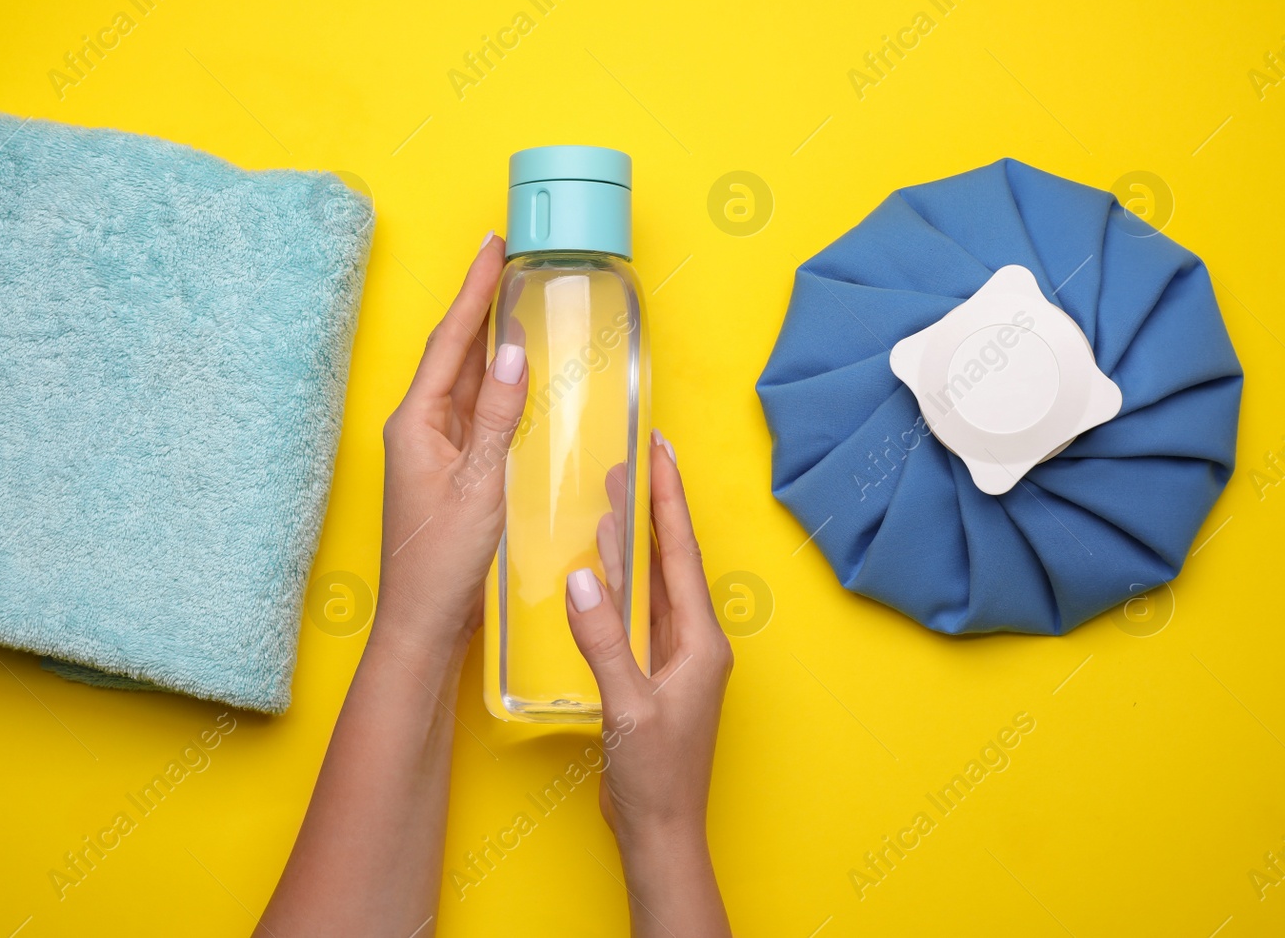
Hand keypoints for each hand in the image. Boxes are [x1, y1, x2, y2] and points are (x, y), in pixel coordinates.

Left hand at [373, 234, 527, 658]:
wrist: (424, 624)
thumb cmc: (442, 563)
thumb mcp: (479, 484)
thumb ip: (496, 416)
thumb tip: (512, 353)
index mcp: (416, 423)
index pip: (450, 341)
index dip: (474, 291)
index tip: (492, 247)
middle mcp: (419, 428)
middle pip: (453, 353)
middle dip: (480, 306)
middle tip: (507, 262)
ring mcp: (432, 450)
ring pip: (463, 381)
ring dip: (489, 343)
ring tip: (515, 303)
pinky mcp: (449, 471)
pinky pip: (474, 412)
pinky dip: (496, 387)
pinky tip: (517, 380)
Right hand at [566, 432, 732, 934]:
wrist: (660, 832)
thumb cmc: (656, 777)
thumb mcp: (626, 706)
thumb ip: (604, 640)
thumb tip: (583, 579)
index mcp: (701, 641)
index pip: (682, 553)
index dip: (668, 499)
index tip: (659, 451)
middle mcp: (694, 641)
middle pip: (670, 559)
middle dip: (651, 506)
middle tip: (631, 457)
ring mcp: (674, 657)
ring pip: (654, 582)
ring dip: (634, 539)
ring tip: (614, 494)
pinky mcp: (653, 673)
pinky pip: (639, 611)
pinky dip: (621, 581)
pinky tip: (603, 564)